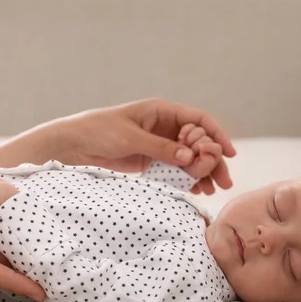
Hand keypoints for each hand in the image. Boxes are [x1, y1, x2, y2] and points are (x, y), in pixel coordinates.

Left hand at [48, 98, 235, 193]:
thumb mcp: (131, 138)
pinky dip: (187, 178)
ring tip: (212, 190)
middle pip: (198, 141)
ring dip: (202, 172)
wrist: (73, 146)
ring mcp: (159, 144)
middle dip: (213, 160)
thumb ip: (160, 148)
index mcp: (162, 111)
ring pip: (189, 157)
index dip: (216, 134)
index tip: (228, 153)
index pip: (198, 119)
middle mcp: (165, 126)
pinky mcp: (151, 160)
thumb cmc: (98, 131)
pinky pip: (176, 168)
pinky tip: (195, 190)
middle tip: (224, 181)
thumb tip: (190, 158)